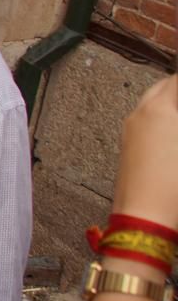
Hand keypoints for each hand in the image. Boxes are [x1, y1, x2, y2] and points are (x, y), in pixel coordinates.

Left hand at [111, 75, 177, 227]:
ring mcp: (130, 131)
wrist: (145, 219)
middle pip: (165, 87)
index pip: (177, 81)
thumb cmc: (173, 190)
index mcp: (160, 109)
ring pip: (154, 104)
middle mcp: (139, 115)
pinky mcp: (128, 147)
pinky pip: (147, 122)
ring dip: (172, 105)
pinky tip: (174, 137)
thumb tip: (176, 119)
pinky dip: (164, 120)